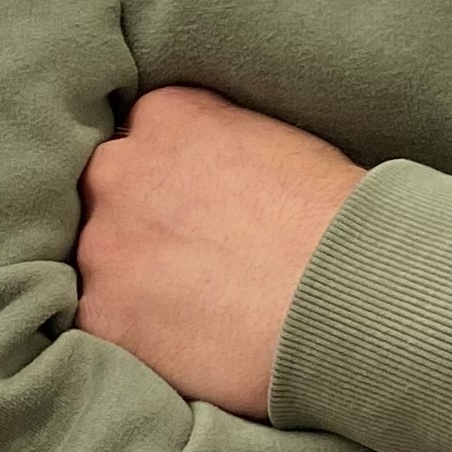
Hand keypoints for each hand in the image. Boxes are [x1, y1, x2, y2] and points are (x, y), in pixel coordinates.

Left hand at [76, 85, 362, 421]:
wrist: (349, 294)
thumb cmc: (337, 220)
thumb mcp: (280, 142)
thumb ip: (219, 144)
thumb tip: (208, 174)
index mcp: (168, 115)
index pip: (144, 136)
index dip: (174, 174)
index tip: (200, 203)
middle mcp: (121, 169)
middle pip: (111, 190)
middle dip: (143, 218)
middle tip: (198, 253)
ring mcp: (104, 244)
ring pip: (103, 258)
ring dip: (136, 277)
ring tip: (199, 302)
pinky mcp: (104, 314)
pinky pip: (106, 320)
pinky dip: (140, 331)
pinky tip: (191, 336)